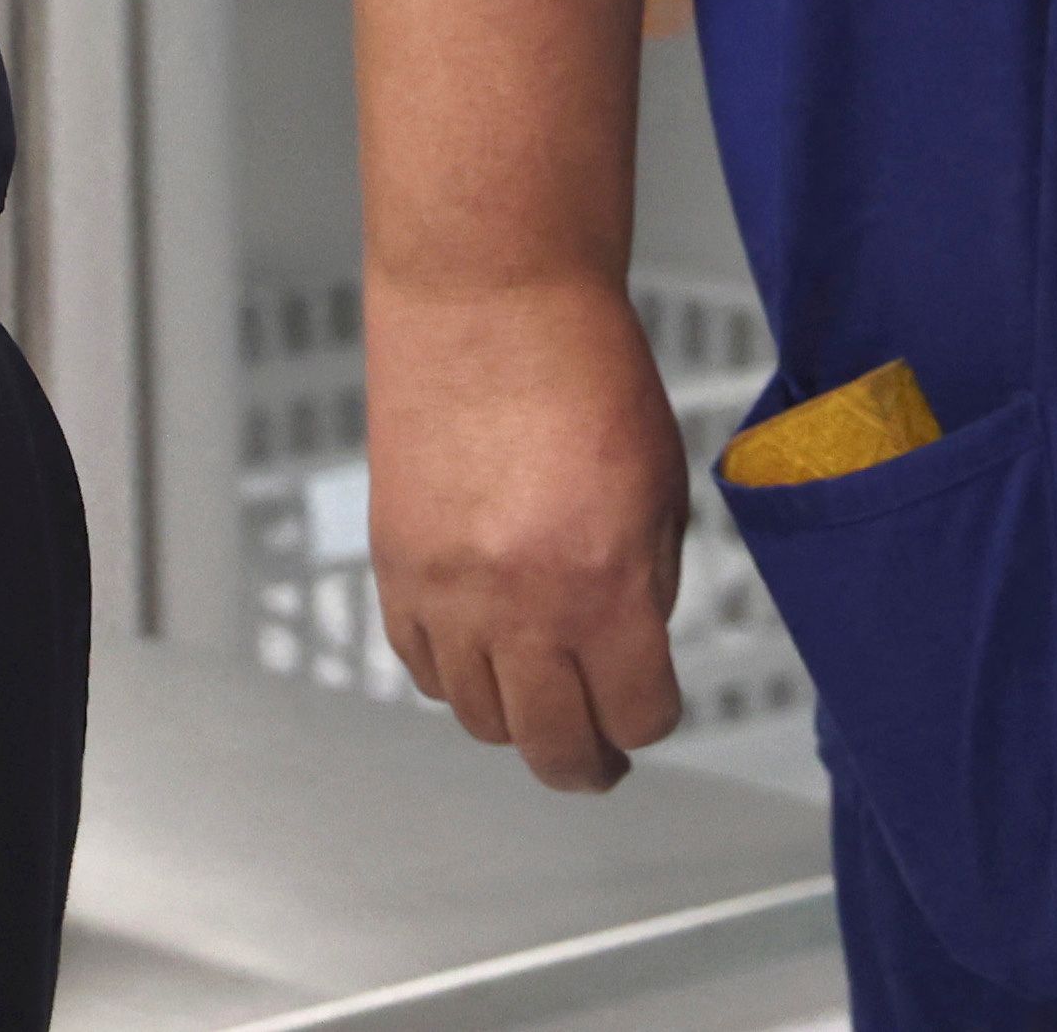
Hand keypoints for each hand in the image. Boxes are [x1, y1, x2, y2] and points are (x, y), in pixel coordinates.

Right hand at [367, 271, 697, 793]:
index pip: (635, 714)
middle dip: (584, 763)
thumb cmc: (585, 366)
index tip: (650, 709)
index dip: (651, 719)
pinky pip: (418, 663)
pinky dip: (452, 673)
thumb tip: (631, 646)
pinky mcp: (395, 562)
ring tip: (536, 700)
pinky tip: (479, 652)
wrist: (489, 294)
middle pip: (550, 744)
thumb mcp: (660, 486)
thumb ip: (648, 583)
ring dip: (515, 719)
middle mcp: (521, 603)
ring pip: (478, 715)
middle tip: (597, 760)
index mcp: (606, 584)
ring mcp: (448, 589)